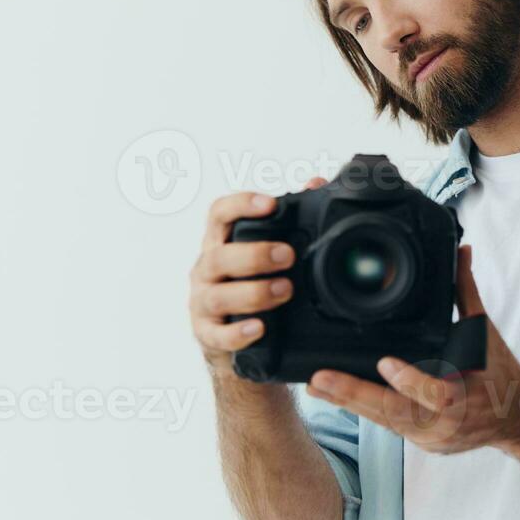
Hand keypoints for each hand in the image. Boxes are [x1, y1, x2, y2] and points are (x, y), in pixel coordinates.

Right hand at [189, 177, 327, 377]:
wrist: (237, 337)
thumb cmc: (253, 282)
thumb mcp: (269, 250)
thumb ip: (291, 218)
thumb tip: (316, 183)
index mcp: (221, 242)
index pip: (219, 214)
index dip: (241, 205)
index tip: (270, 205)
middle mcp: (207, 269)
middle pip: (219, 256)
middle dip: (255, 255)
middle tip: (288, 256)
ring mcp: (203, 302)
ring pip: (218, 295)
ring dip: (253, 293)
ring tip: (284, 291)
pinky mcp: (206, 334)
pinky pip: (216, 334)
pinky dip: (237, 332)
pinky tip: (259, 328)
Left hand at [305, 244, 519, 454]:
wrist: (517, 417)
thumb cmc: (499, 370)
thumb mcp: (484, 330)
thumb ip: (466, 292)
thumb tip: (461, 251)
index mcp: (468, 390)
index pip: (438, 393)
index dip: (411, 381)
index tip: (385, 362)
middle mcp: (450, 420)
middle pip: (398, 413)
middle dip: (356, 395)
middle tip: (322, 379)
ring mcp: (436, 437)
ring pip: (386, 422)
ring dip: (349, 403)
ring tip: (317, 386)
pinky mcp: (426, 445)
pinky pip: (390, 427)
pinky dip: (363, 411)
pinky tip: (335, 398)